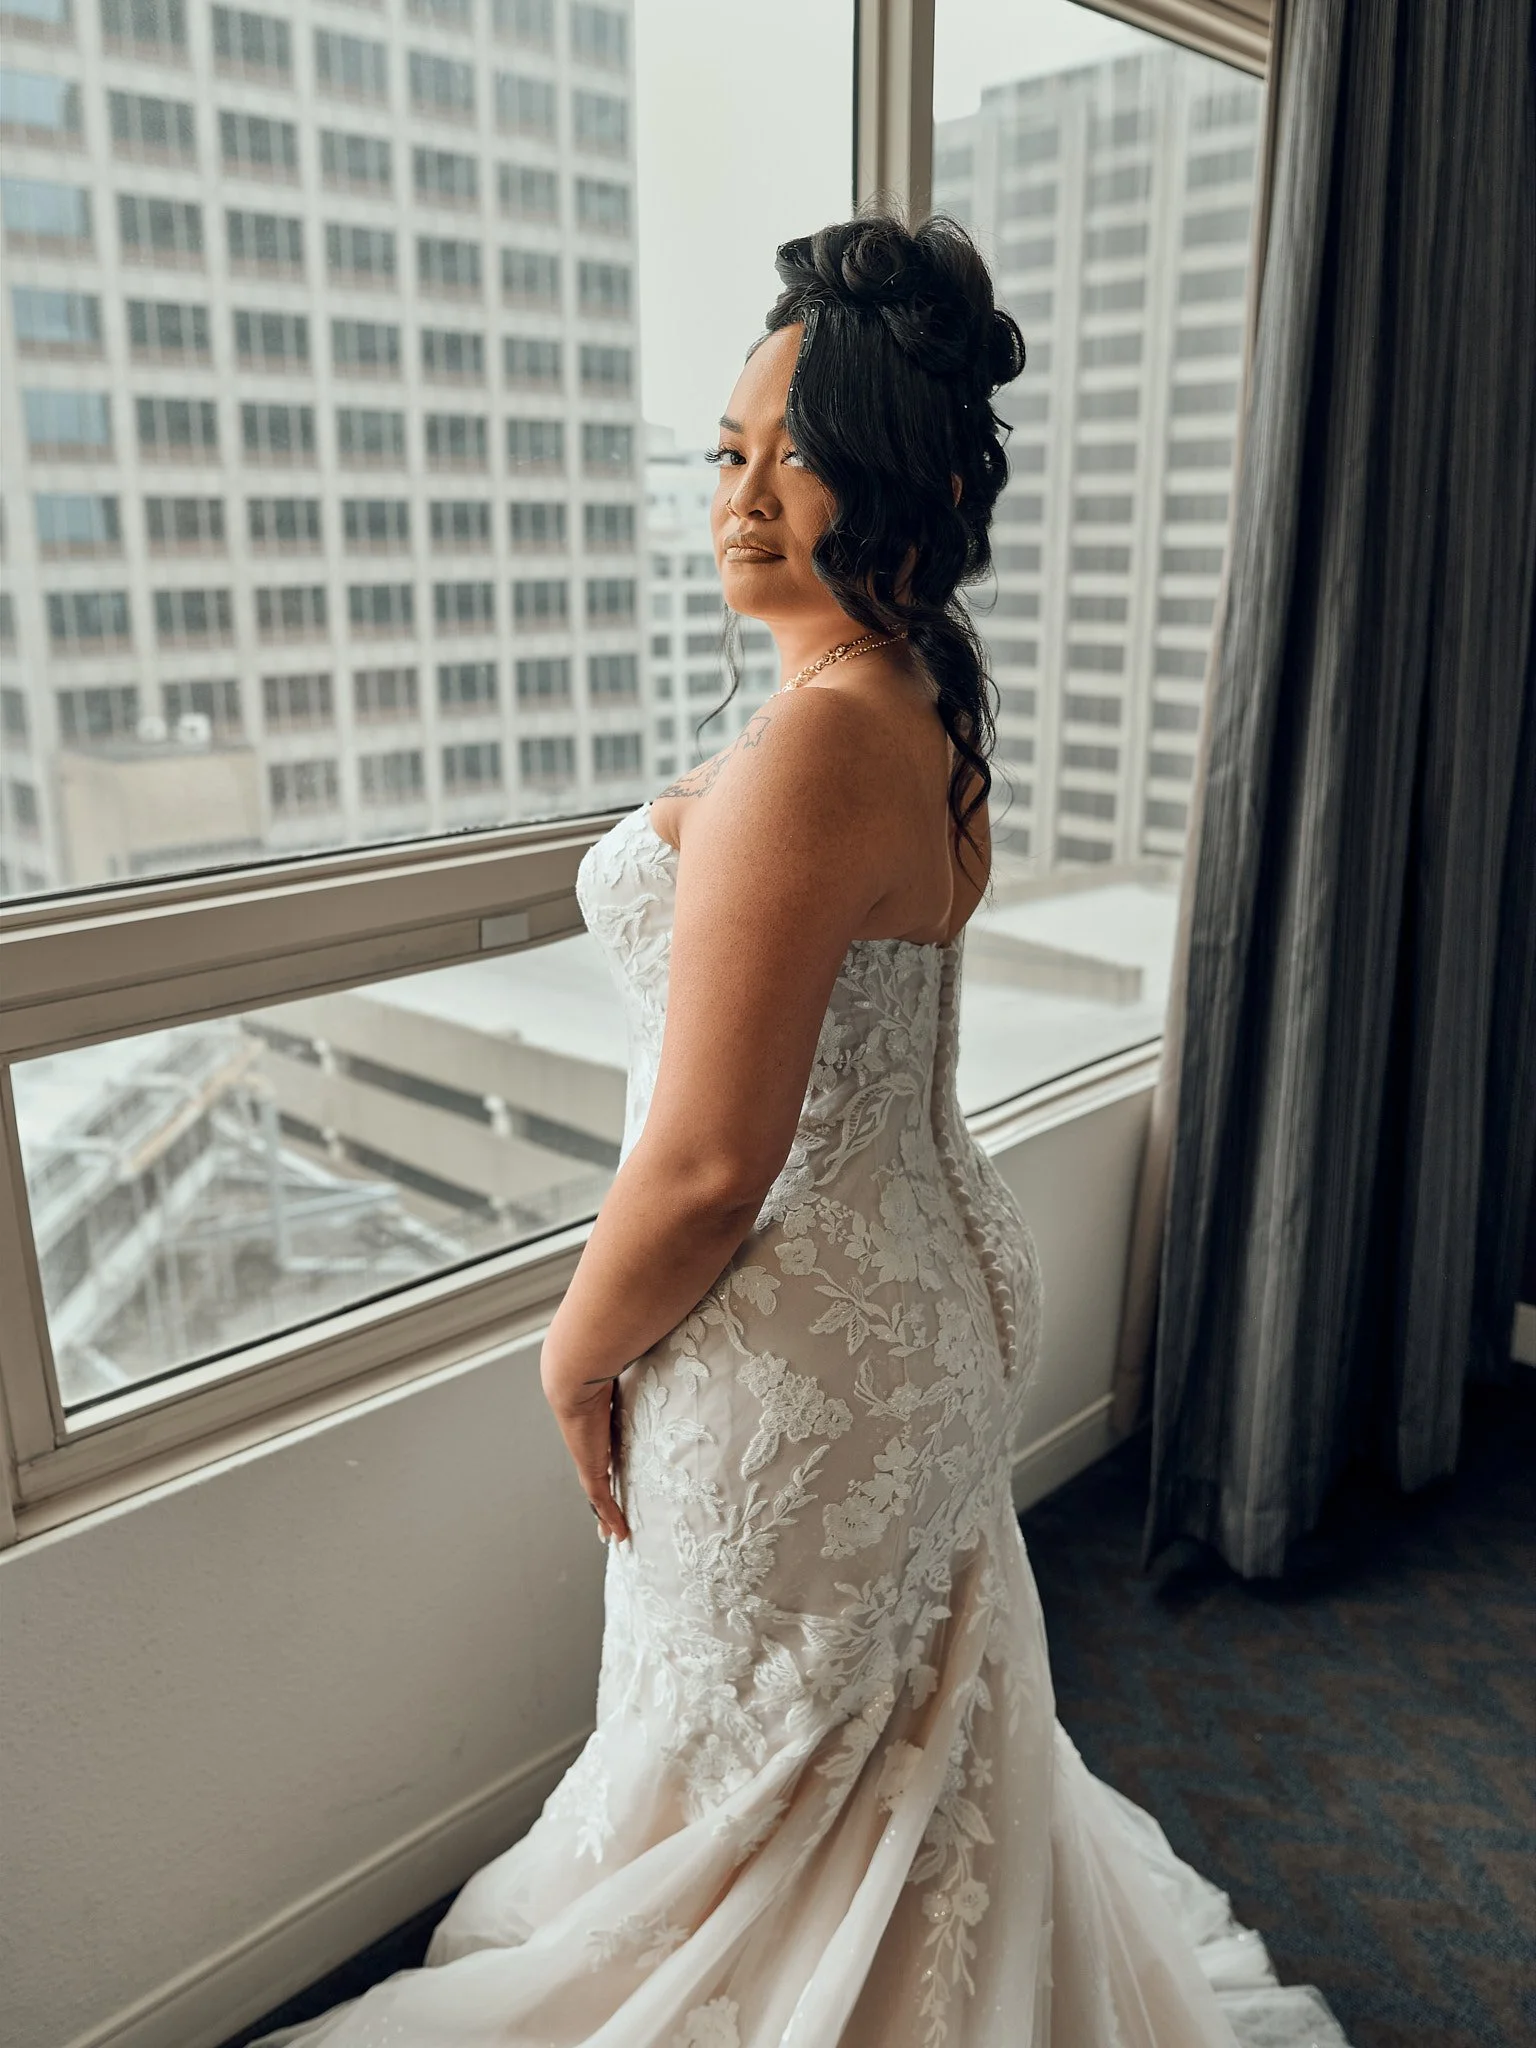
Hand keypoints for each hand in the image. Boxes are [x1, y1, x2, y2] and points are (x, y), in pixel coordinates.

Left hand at [542, 1356, 630, 1544]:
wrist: (576, 1371)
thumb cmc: (602, 1358)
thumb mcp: (627, 1360)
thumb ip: (642, 1355)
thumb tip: (660, 1335)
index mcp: (598, 1416)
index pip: (605, 1443)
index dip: (611, 1458)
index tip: (616, 1470)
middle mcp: (591, 1438)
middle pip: (598, 1472)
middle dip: (604, 1495)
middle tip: (611, 1514)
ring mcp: (589, 1454)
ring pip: (597, 1491)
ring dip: (605, 1513)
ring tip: (613, 1533)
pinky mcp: (591, 1468)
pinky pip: (601, 1499)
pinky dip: (610, 1517)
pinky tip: (619, 1535)